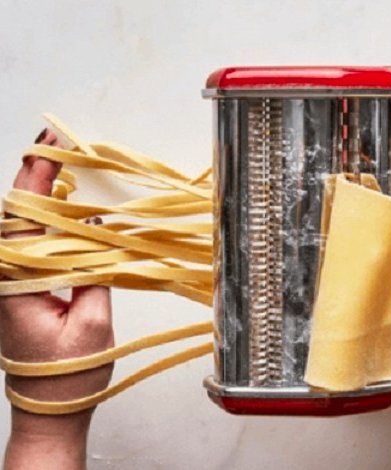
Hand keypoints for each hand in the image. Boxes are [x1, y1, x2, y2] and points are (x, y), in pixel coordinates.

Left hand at [1, 129, 113, 469]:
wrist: (50, 408)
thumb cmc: (69, 374)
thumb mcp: (92, 323)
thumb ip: (93, 272)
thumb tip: (94, 229)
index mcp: (14, 284)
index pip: (22, 218)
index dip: (36, 179)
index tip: (52, 148)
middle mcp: (3, 279)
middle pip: (13, 214)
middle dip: (33, 173)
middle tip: (55, 144)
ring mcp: (7, 283)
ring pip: (17, 226)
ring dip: (37, 192)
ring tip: (58, 164)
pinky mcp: (18, 288)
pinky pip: (26, 243)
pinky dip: (41, 217)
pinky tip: (58, 205)